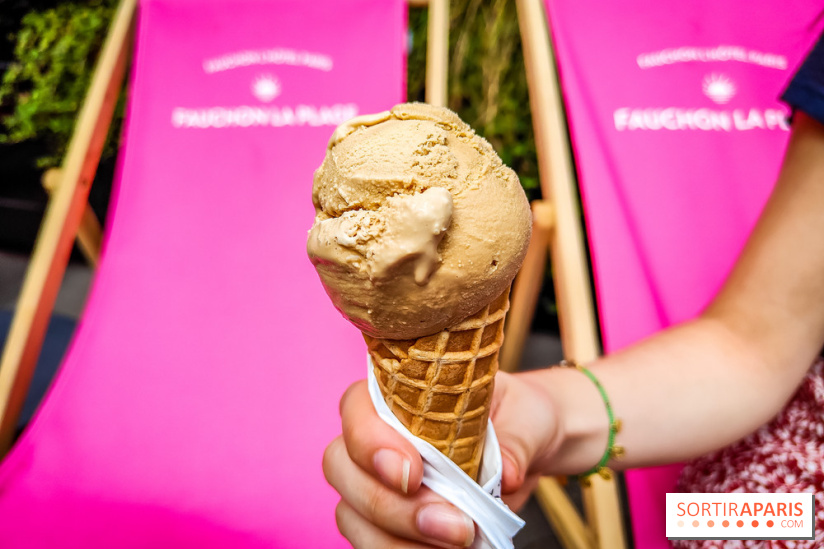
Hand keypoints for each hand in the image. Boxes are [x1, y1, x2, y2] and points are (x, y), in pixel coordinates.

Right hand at [323, 371, 561, 547]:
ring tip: (459, 542)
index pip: (356, 409)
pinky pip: (372, 543)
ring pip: (351, 514)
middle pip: (342, 468)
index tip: (412, 473)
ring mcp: (374, 481)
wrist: (530, 447)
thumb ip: (514, 439)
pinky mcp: (386, 521)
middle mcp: (374, 437)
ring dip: (396, 539)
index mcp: (396, 394)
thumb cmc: (518, 416)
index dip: (371, 443)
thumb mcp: (526, 415)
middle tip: (453, 524)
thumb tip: (505, 475)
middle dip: (390, 504)